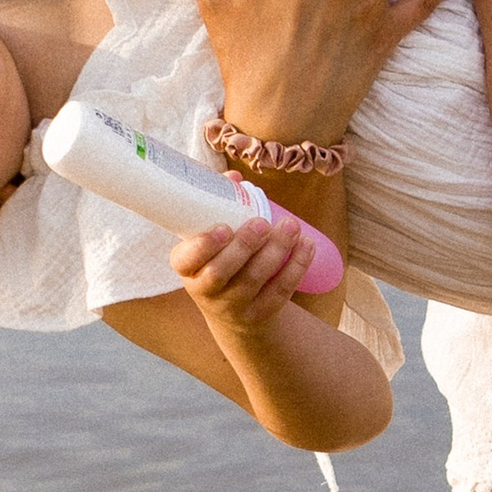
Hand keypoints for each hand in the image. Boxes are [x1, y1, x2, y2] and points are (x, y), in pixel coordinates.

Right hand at [171, 214, 316, 340]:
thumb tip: (235, 177)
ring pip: (254, 279)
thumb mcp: (210, 242)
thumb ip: (218, 206)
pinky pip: (280, 291)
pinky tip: (307, 244)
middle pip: (221, 272)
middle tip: (262, 223)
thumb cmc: (220, 261)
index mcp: (187, 268)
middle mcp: (206, 291)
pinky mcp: (261, 313)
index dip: (203, 246)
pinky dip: (296, 266)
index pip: (185, 260)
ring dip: (276, 250)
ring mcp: (234, 306)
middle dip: (244, 245)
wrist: (234, 315)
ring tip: (291, 225)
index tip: (224, 227)